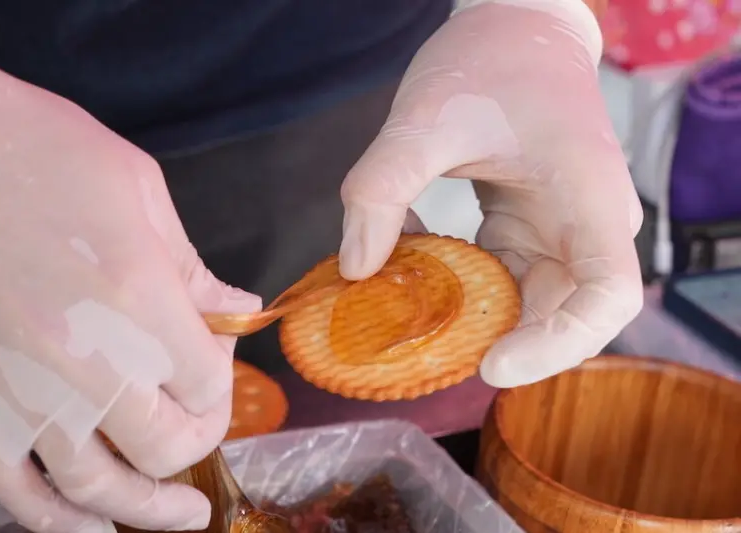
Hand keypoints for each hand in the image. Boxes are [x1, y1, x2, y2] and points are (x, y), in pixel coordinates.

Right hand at [0, 33, 259, 531]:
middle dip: (195, 440)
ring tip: (181, 519)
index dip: (222, 381)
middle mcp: (83, 355)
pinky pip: (15, 488)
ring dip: (145, 510)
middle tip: (199, 422)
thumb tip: (239, 312)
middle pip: (164, 444)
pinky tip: (93, 526)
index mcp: (137, 296)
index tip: (214, 362)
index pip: (208, 382)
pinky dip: (57, 520)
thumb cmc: (47, 151)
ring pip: (95, 485)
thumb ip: (193, 269)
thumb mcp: (142, 190)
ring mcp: (20, 385)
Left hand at [338, 1, 642, 386]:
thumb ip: (383, 187)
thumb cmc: (490, 62)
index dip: (560, 344)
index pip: (607, 297)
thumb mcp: (426, 118)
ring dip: (471, 322)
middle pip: (564, 318)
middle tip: (427, 355)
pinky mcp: (525, 231)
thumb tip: (355, 269)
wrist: (513, 29)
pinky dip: (456, 290)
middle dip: (499, 345)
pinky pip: (498, 282)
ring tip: (408, 318)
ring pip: (527, 306)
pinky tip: (409, 265)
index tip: (493, 362)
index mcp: (588, 199)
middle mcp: (584, 228)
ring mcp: (557, 233)